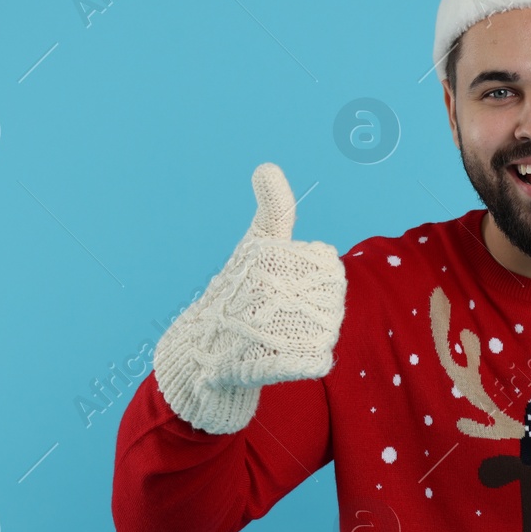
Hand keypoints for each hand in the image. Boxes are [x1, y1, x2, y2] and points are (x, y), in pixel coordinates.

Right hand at [154, 163, 346, 433]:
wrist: (199, 351)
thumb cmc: (235, 291)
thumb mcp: (255, 243)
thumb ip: (273, 210)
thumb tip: (266, 167)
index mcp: (263, 256)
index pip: (329, 265)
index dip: (319, 276)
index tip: (290, 281)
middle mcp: (258, 287)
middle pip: (331, 301)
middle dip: (320, 310)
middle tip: (288, 316)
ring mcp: (256, 327)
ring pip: (325, 330)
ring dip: (315, 335)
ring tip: (285, 336)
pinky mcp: (255, 364)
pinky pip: (310, 360)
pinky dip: (311, 360)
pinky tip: (305, 359)